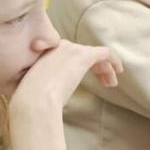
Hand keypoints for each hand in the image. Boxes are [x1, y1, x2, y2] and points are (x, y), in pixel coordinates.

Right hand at [7, 40, 122, 149]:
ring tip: (111, 83)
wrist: (35, 100)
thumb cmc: (30, 102)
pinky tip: (119, 71)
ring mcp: (71, 50)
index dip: (78, 67)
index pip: (67, 56)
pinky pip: (103, 52)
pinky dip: (113, 59)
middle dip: (95, 67)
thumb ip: (41, 87)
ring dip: (104, 68)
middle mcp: (58, 47)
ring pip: (94, 54)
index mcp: (44, 54)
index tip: (83, 80)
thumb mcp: (33, 89)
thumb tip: (47, 98)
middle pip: (82, 54)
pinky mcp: (83, 55)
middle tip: (104, 82)